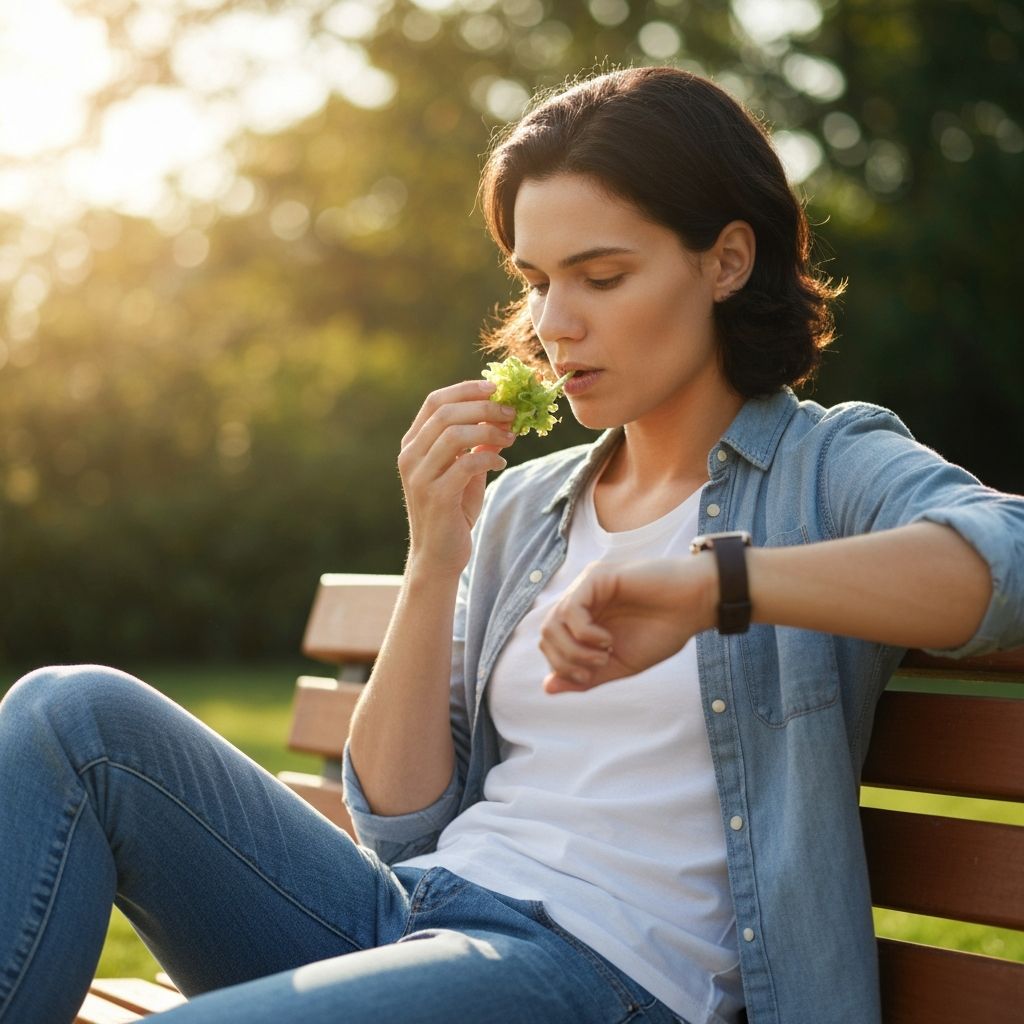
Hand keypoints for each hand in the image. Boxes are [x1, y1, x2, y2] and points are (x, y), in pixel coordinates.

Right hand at [398, 380, 517, 576]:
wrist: (438, 556)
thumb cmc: (453, 511)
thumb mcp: (466, 471)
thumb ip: (478, 444)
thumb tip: (503, 416)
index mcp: (413, 444)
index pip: (435, 401)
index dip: (467, 389)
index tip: (497, 387)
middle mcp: (410, 456)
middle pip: (446, 412)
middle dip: (484, 406)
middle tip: (513, 411)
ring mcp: (419, 476)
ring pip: (454, 434)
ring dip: (489, 430)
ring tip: (512, 437)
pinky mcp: (435, 496)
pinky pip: (466, 464)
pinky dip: (489, 458)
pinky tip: (501, 463)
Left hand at [538, 555, 718, 692]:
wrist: (695, 604)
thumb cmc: (662, 631)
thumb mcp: (620, 665)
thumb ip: (585, 677)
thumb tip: (547, 688)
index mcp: (583, 619)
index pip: (550, 645)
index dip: (562, 668)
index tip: (590, 677)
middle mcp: (580, 600)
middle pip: (546, 635)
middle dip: (566, 662)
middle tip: (598, 667)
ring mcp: (586, 587)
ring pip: (552, 624)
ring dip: (575, 650)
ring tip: (604, 655)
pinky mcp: (596, 577)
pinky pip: (571, 609)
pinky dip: (584, 633)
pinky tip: (607, 640)